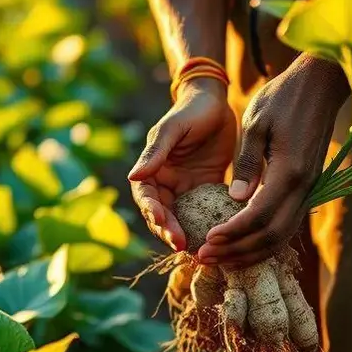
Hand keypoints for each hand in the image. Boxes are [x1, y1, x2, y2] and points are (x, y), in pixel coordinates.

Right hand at [129, 77, 235, 250]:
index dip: (152, 213)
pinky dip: (208, 226)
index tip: (162, 223)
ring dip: (187, 234)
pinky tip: (218, 237)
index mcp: (151, 169)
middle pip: (162, 215)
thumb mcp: (173, 129)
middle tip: (182, 245)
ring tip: (198, 250)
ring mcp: (186, 188)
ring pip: (182, 219)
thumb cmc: (191, 110)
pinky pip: (205, 212)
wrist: (218, 102)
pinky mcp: (206, 189)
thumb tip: (133, 176)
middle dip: (169, 231)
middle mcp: (166, 183)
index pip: (146, 197)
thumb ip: (155, 153)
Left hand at [198, 55, 348, 266]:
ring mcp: (308, 188)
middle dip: (237, 251)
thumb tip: (235, 199)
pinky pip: (286, 223)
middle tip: (206, 258)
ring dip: (251, 252)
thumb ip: (247, 163)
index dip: (232, 233)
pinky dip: (264, 240)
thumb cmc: (284, 96)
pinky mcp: (307, 186)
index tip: (207, 240)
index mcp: (289, 171)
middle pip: (271, 236)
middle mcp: (303, 186)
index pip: (258, 216)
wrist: (321, 83)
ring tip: (221, 259)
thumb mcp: (257, 122)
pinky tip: (243, 243)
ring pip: (282, 235)